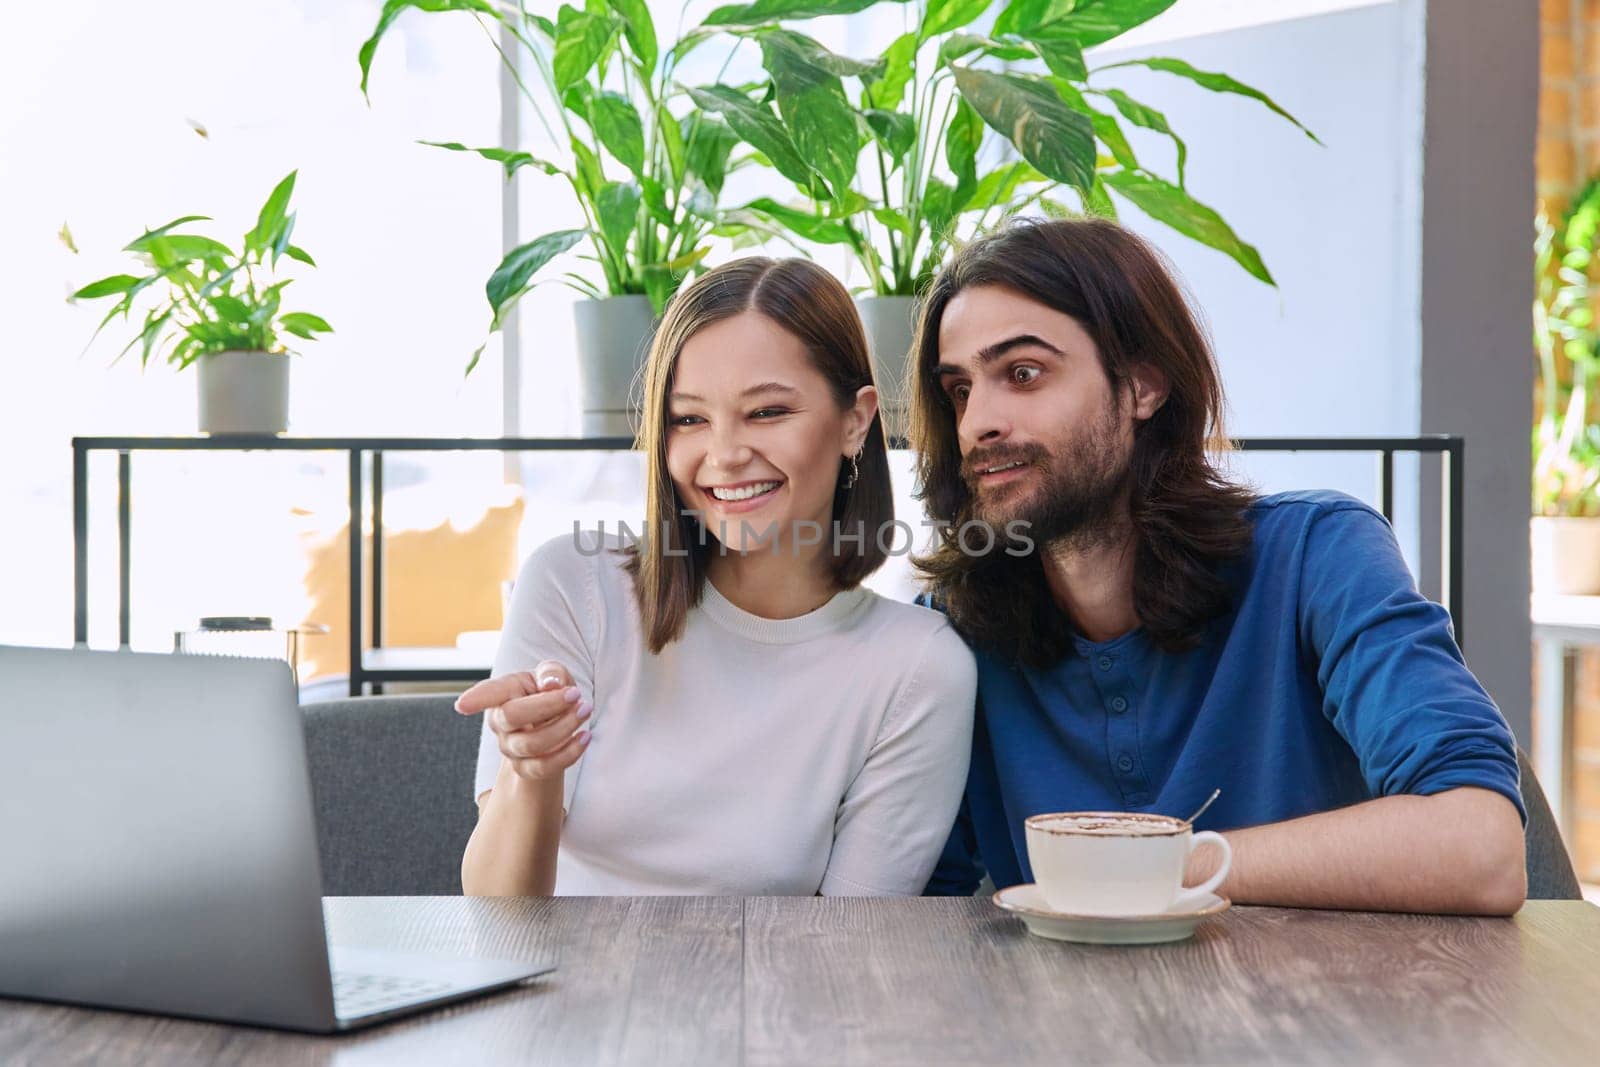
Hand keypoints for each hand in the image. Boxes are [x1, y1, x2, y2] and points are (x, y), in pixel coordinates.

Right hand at [455, 660, 591, 781]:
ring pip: (532, 744)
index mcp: (502, 694)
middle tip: (576, 695)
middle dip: (548, 705)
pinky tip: (585, 736)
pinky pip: (544, 768)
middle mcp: (500, 722)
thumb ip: (552, 672)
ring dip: (564, 726)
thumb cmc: (551, 692)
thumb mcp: (554, 675)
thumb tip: (550, 685)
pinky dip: (569, 753)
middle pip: (512, 716)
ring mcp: (510, 748)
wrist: (557, 724)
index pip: (487, 694)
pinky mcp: (525, 769)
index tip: (462, 706)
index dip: (475, 699)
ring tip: (585, 709)